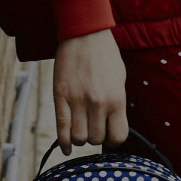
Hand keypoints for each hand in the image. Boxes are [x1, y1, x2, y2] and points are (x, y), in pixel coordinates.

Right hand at [53, 29, 128, 155]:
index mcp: (116, 100)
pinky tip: (66, 148)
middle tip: (93, 127)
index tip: (108, 133)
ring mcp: (77, 100)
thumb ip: (116, 106)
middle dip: (95, 138)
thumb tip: (112, 129)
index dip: (113, 140)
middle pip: (96, 140)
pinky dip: (64, 143)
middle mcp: (98, 103)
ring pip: (79, 138)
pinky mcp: (60, 96)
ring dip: (80, 138)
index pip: (117, 137)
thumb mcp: (120, 81)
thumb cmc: (105, 56)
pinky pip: (61, 128)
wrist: (84, 32)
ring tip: (81, 128)